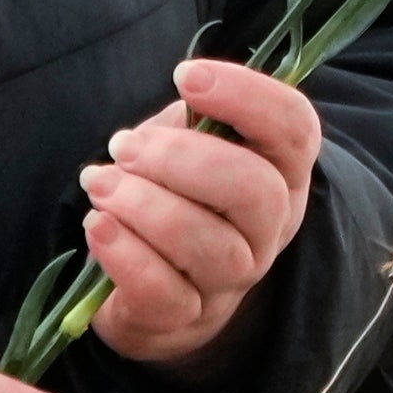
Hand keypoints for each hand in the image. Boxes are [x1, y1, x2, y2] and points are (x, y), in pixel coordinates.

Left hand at [78, 62, 322, 370]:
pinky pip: (163, 291)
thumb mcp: (189, 147)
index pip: (294, 129)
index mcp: (280, 173)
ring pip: (209, 243)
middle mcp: (270, 230)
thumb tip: (185, 100)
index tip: (186, 76)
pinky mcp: (186, 317)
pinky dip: (124, 254)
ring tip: (99, 183)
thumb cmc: (174, 198)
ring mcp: (233, 279)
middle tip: (125, 146)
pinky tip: (98, 226)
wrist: (153, 291)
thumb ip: (193, 120)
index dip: (247, 95)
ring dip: (143, 204)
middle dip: (182, 158)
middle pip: (256, 190)